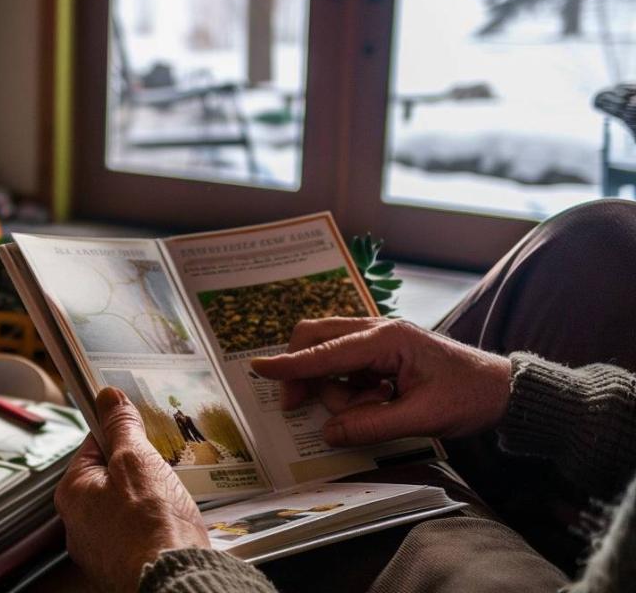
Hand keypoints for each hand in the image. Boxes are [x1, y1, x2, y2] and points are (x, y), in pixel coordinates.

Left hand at [54, 387, 209, 591]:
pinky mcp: (123, 565)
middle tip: (160, 467)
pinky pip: (137, 533)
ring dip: (149, 499)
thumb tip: (109, 398)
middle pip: (110, 477)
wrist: (172, 578)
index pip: (93, 445)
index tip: (137, 426)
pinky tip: (171, 524)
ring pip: (125, 506)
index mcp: (72, 493)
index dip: (120, 432)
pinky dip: (154, 525)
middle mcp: (79, 523)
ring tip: (169, 499)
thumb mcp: (136, 458)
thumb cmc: (150, 525)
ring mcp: (100, 548)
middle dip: (138, 469)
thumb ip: (121, 425)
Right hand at [250, 318, 511, 445]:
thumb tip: (327, 432)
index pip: (326, 352)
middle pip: (316, 337)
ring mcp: (379, 338)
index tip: (258, 369)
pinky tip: (377, 401)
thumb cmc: (468, 397)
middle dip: (302, 371)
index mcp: (386, 339)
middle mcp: (378, 330)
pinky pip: (346, 364)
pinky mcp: (382, 351)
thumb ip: (371, 425)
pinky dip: (349, 386)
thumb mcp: (422, 418)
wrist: (503, 388)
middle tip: (299, 405)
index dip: (290, 365)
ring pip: (329, 353)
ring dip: (335, 386)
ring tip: (373, 407)